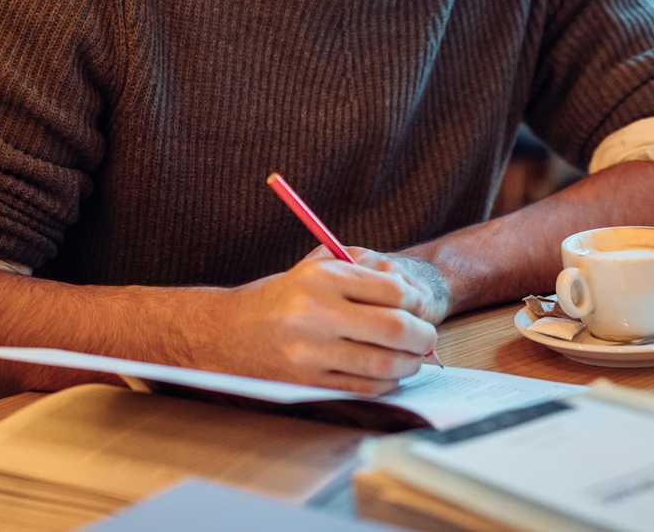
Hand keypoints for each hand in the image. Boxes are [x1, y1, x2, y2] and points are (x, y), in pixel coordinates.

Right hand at [186, 248, 440, 394]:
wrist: (227, 335)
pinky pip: (366, 388)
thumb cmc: (283, 298)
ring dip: (410, 363)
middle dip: (423, 335)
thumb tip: (410, 290)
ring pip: (385, 364)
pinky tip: (387, 373)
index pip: (391, 291)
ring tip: (412, 356)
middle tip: (427, 336)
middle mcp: (315, 315)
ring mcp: (311, 354)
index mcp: (320, 279)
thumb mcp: (315, 266)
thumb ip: (362, 265)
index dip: (415, 301)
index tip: (417, 306)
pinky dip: (387, 382)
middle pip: (395, 329)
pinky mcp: (309, 384)